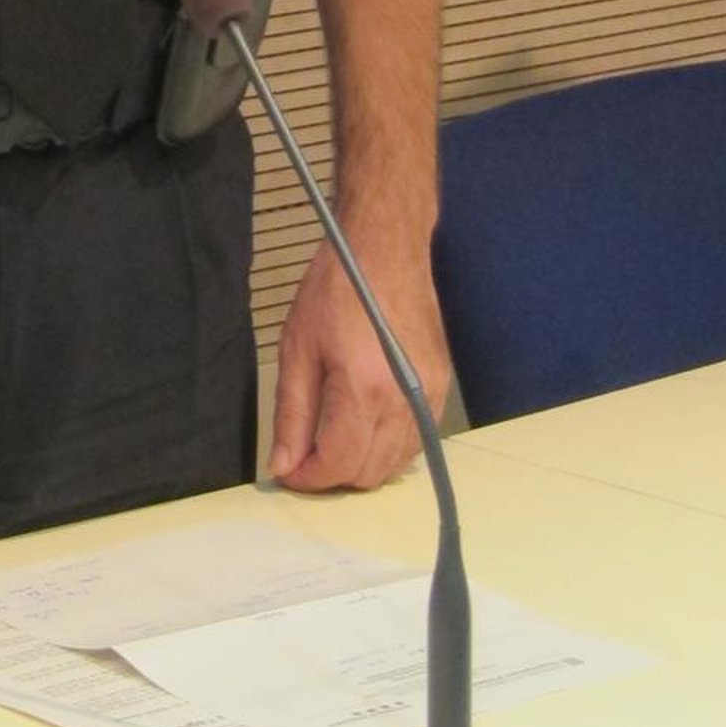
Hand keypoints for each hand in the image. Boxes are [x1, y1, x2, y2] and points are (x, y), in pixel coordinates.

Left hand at [267, 236, 451, 491]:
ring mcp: (429, 396)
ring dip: (363, 464)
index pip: (340, 465)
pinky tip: (366, 424)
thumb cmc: (335, 289)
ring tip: (333, 438)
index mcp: (364, 390)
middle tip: (306, 453)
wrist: (385, 249)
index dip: (309, 478)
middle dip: (334, 474)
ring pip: (396, 464)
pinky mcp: (441, 387)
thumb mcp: (298, 347)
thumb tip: (283, 465)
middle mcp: (404, 401)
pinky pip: (416, 441)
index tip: (289, 471)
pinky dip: (390, 447)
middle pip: (370, 473)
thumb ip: (292, 413)